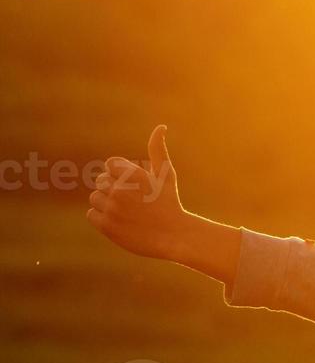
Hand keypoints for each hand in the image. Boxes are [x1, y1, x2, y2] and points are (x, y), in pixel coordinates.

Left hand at [87, 124, 189, 260]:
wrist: (173, 236)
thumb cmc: (169, 202)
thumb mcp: (166, 174)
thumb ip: (157, 149)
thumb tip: (160, 127)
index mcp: (134, 175)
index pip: (111, 164)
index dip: (122, 174)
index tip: (136, 185)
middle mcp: (121, 190)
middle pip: (101, 180)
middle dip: (114, 187)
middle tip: (133, 200)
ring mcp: (112, 209)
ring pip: (95, 197)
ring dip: (107, 202)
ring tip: (126, 210)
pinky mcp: (106, 226)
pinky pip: (92, 214)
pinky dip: (103, 217)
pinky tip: (121, 220)